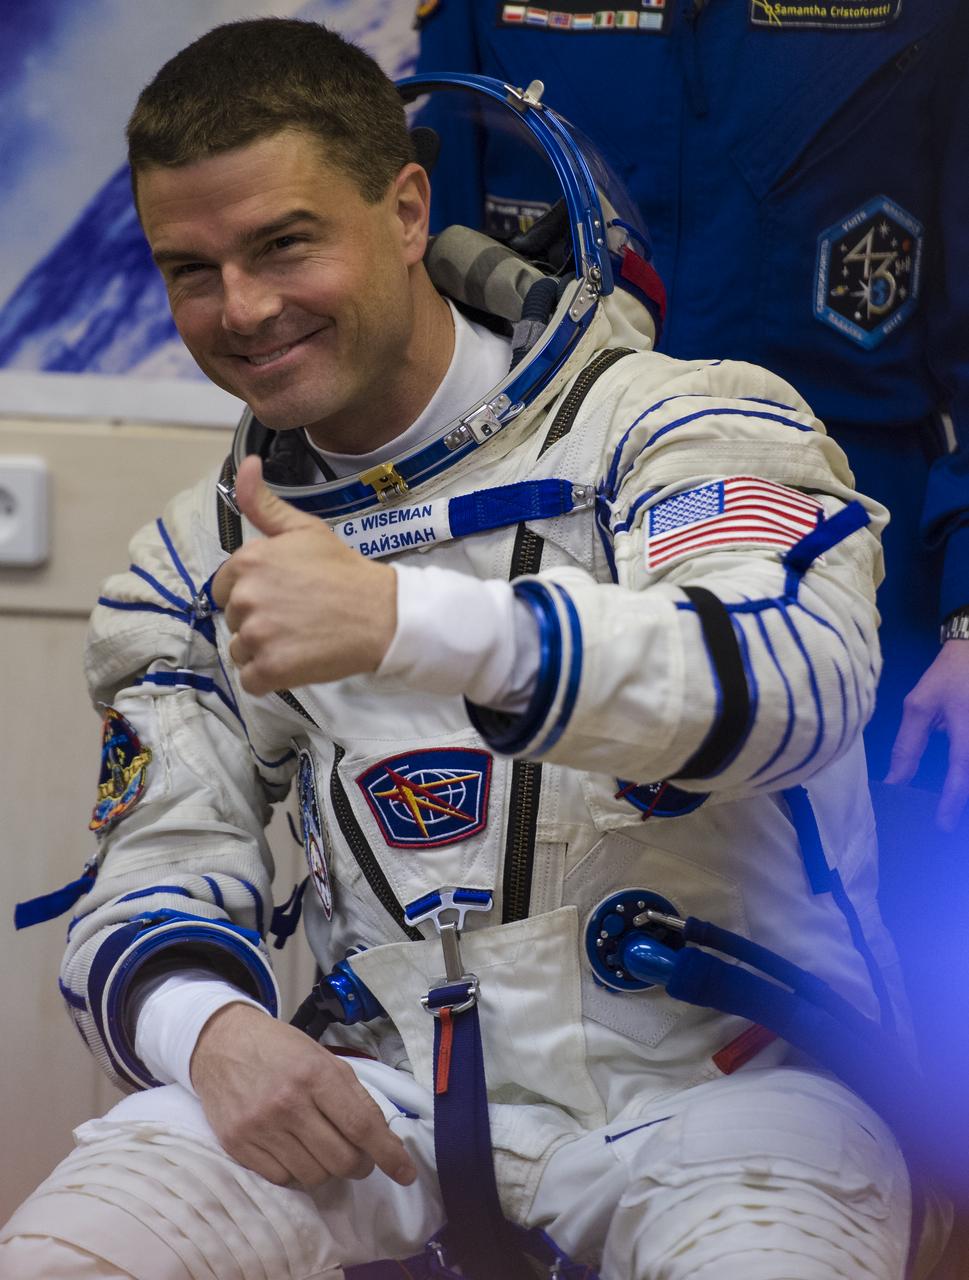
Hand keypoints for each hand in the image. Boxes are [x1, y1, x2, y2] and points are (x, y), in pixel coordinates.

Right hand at [190, 1003, 416, 1188]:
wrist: (222, 1043)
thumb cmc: (282, 1049)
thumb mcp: (324, 1059)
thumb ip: (354, 1096)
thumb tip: (384, 1139)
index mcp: (316, 1074)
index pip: (361, 1126)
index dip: (388, 1154)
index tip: (405, 1173)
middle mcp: (288, 1103)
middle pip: (341, 1160)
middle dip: (359, 1165)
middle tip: (358, 1156)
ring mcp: (260, 1127)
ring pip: (314, 1176)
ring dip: (327, 1169)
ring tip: (323, 1148)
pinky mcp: (238, 1145)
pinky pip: (282, 1179)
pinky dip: (296, 1171)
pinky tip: (294, 1149)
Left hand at [212, 455, 396, 694]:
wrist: (383, 614)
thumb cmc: (344, 571)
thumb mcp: (306, 529)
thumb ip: (266, 503)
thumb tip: (246, 465)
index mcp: (248, 561)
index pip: (225, 587)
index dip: (254, 593)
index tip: (285, 595)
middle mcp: (245, 597)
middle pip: (233, 619)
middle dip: (258, 621)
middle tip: (298, 617)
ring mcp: (257, 635)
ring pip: (240, 651)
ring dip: (263, 651)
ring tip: (299, 640)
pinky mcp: (270, 669)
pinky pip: (251, 680)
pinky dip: (270, 677)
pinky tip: (297, 661)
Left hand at [885, 641, 968, 830]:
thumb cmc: (947, 677)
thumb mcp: (919, 705)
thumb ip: (908, 745)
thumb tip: (896, 781)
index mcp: (967, 727)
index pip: (960, 770)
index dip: (952, 799)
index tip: (942, 824)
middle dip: (959, 801)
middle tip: (942, 824)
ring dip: (963, 791)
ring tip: (948, 811)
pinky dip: (966, 777)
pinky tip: (956, 791)